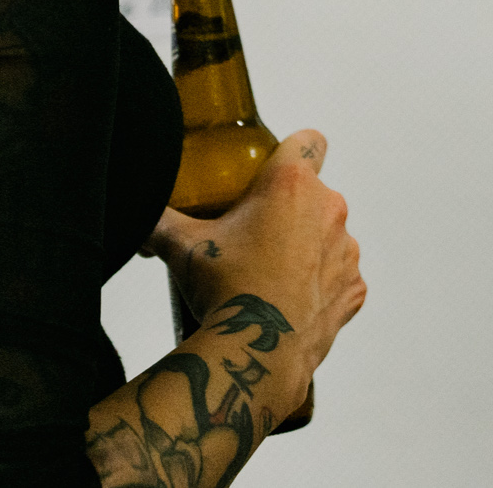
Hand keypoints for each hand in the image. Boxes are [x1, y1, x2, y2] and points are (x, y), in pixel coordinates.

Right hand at [150, 130, 366, 376]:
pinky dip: (320, 284)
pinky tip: (291, 299)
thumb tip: (138, 216)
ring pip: (328, 234)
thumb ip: (158, 220)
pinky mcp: (354, 287)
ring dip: (307, 246)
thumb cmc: (224, 290)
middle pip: (313, 193)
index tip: (275, 169)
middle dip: (288, 208)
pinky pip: (339, 275)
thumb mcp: (181, 245)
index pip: (309, 141)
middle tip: (254, 234)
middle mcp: (328, 208)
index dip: (294, 151)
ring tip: (270, 273)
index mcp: (291, 184)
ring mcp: (346, 249)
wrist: (254, 350)